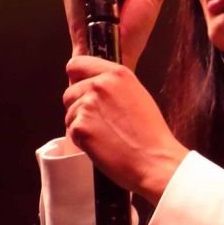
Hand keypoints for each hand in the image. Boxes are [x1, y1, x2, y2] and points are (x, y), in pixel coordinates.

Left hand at [63, 55, 188, 203]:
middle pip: (70, 92)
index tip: (82, 87)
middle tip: (102, 122)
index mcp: (117, 74)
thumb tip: (94, 86)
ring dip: (81, 125)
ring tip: (106, 135)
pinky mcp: (79, 126)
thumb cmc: (151, 134)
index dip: (77, 77)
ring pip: (69, 113)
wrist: (154, 160)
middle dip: (79, 106)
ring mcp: (87, 105)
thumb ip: (115, 86)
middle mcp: (99, 85)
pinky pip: (71, 131)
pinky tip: (102, 145)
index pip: (77, 64)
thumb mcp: (138, 96)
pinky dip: (82, 140)